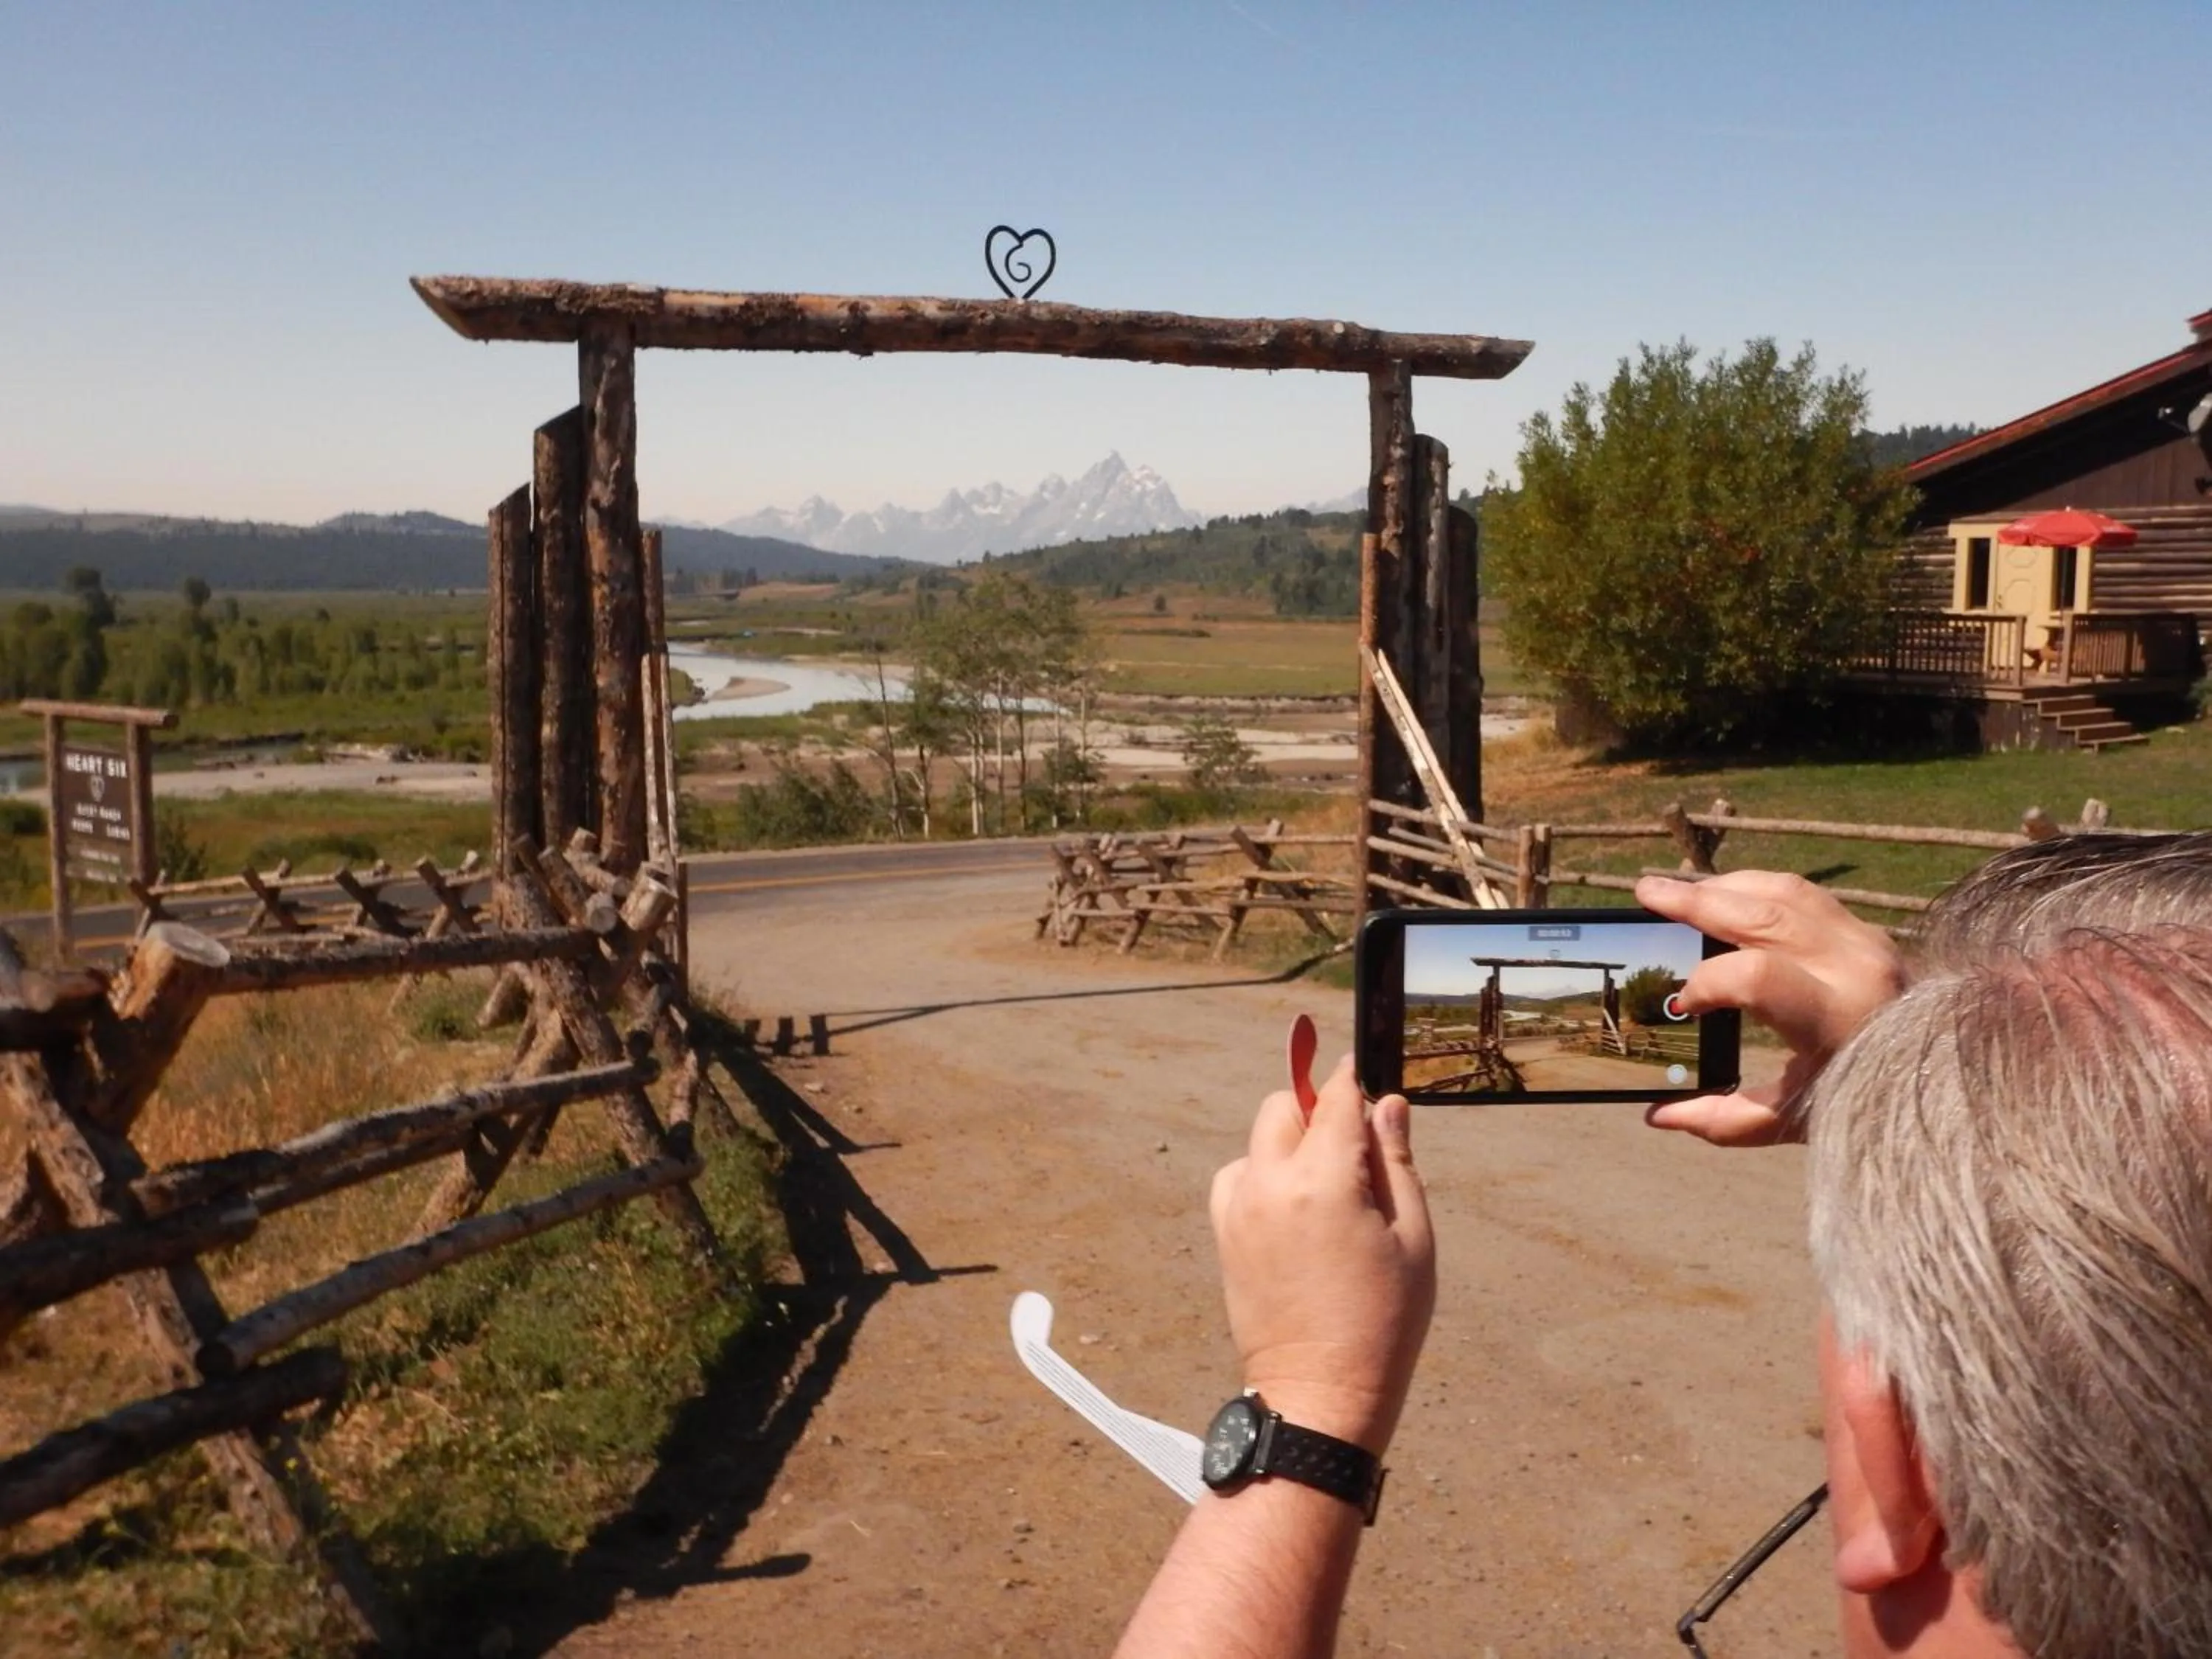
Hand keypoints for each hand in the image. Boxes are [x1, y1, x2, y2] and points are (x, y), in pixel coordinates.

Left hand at [1207, 1053, 1434, 1455]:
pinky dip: (1262, 1174)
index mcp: (1323, 1182)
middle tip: (1357, 1149)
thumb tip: (1386, 1104)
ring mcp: (1239, 1210)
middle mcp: (1270, 1185)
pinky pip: (1237, 1176)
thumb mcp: (1413, 1239)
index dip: (1354, 1078)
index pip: (1335, 1097)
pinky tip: (1296, 1211)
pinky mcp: (1224, 1235)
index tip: (1367, 1071)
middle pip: (1284, 1105)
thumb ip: (1396, 1163)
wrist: (1320, 1392)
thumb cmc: (1383, 1323)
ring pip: (1258, 1140)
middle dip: (1319, 1109)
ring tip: (1330, 1193)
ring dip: (1290, 1143)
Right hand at [1635, 871, 1905, 1145]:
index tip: (1682, 1006)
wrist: (1945, 1075)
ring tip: (1676, 891)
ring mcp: (1864, 940)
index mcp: (1835, 1017)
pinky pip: (1801, 892)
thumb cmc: (1865, 1099)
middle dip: (1695, 902)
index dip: (1706, 984)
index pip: (1755, 976)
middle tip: (1645, 893)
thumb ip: (1726, 1120)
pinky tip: (1722, 895)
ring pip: (1781, 890)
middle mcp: (1853, 967)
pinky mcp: (1865, 928)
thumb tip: (1657, 1115)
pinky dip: (1754, 887)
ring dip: (1723, 886)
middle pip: (1762, 914)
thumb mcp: (1796, 1120)